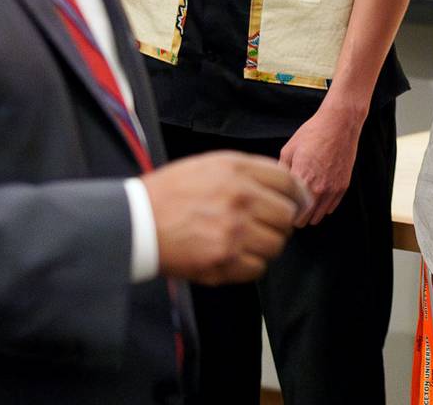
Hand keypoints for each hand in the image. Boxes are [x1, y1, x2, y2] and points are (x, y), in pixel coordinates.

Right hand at [143, 151, 304, 285]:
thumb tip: (283, 186)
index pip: (288, 182)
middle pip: (287, 215)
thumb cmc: (168, 194)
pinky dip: (249, 265)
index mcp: (236, 170)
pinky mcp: (224, 260)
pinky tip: (232, 256)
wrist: (135, 223)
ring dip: (265, 246)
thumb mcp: (208, 165)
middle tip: (264, 227)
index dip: (297, 195)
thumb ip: (247, 172)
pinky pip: (258, 268)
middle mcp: (240, 197)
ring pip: (276, 244)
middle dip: (279, 223)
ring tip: (244, 242)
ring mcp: (234, 230)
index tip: (296, 204)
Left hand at [278, 97, 365, 226]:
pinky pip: (331, 208)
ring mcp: (333, 189)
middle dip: (296, 217)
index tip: (281, 209)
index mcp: (301, 179)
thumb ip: (281, 173)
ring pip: (319, 217)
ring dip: (310, 214)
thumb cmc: (312, 133)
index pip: (290, 212)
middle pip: (304, 219)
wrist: (340, 123)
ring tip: (303, 205)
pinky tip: (317, 197)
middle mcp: (318, 188)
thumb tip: (275, 188)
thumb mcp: (288, 150)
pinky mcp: (343, 186)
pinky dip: (323, 207)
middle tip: (290, 209)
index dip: (284, 213)